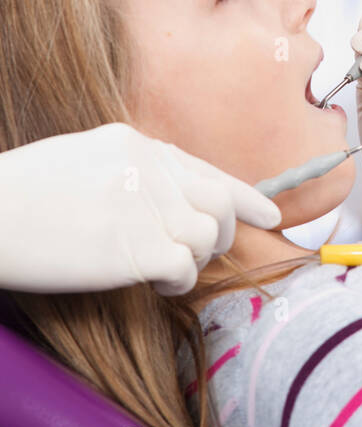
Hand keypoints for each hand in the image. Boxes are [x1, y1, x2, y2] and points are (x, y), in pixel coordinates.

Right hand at [0, 123, 281, 295]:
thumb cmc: (19, 196)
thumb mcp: (80, 160)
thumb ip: (127, 172)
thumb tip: (164, 198)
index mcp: (134, 144)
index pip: (206, 170)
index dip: (246, 196)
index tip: (271, 215)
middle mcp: (147, 169)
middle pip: (220, 202)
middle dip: (225, 232)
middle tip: (206, 252)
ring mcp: (144, 206)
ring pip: (209, 236)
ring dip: (197, 259)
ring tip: (168, 268)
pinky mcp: (134, 248)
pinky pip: (186, 268)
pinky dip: (180, 280)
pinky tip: (158, 282)